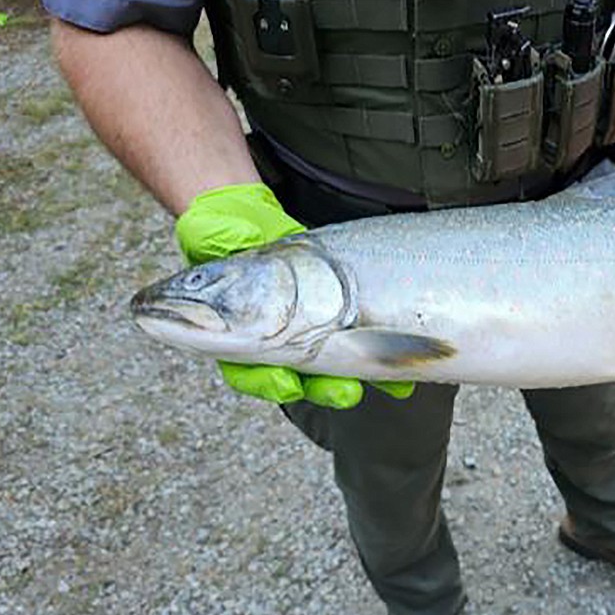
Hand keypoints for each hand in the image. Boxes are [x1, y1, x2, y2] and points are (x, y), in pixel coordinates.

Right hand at [174, 183, 413, 405]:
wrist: (250, 223)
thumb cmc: (224, 233)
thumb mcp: (211, 231)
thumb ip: (208, 238)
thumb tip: (217, 236)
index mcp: (238, 334)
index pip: (249, 371)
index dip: (267, 382)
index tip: (285, 383)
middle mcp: (273, 343)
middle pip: (300, 380)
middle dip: (325, 389)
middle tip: (344, 392)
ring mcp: (308, 336)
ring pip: (334, 370)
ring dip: (364, 380)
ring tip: (389, 386)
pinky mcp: (340, 325)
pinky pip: (362, 350)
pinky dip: (386, 368)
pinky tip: (406, 380)